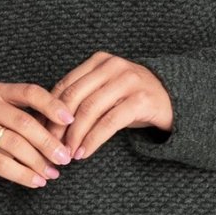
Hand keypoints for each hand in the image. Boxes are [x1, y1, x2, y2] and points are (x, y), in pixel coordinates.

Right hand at [0, 82, 77, 190]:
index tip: (70, 120)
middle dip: (48, 142)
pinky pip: (1, 163)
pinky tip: (36, 182)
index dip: (51, 105)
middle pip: (24, 122)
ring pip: (14, 144)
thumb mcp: (9, 121)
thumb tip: (68, 135)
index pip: (30, 92)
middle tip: (65, 158)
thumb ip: (32, 121)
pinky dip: (22, 174)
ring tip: (53, 174)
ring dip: (37, 162)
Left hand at [38, 51, 173, 159]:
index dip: (49, 111)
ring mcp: (128, 81)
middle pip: (73, 97)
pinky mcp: (140, 100)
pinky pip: (109, 122)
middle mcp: (113, 66)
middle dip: (58, 125)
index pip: (65, 85)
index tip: (41, 133)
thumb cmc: (133, 98)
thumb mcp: (106, 92)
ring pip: (89, 110)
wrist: (175, 99)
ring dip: (74, 135)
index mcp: (99, 61)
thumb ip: (81, 98)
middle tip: (51, 146)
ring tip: (68, 153)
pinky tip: (84, 152)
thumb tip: (45, 122)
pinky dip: (93, 140)